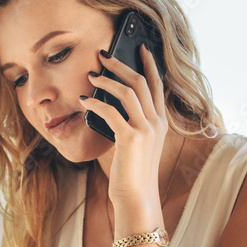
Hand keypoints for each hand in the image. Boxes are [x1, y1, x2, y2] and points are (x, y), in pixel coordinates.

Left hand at [80, 44, 168, 205]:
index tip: (140, 48)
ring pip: (128, 91)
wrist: (137, 197)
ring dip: (107, 80)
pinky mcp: (131, 138)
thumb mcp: (137, 146)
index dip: (149, 65)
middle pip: (141, 82)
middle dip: (122, 64)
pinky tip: (85, 101)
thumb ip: (131, 125)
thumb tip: (110, 105)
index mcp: (161, 123)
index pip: (158, 85)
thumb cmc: (132, 174)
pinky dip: (96, 103)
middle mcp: (157, 122)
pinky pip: (111, 111)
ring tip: (91, 76)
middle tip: (105, 55)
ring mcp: (146, 129)